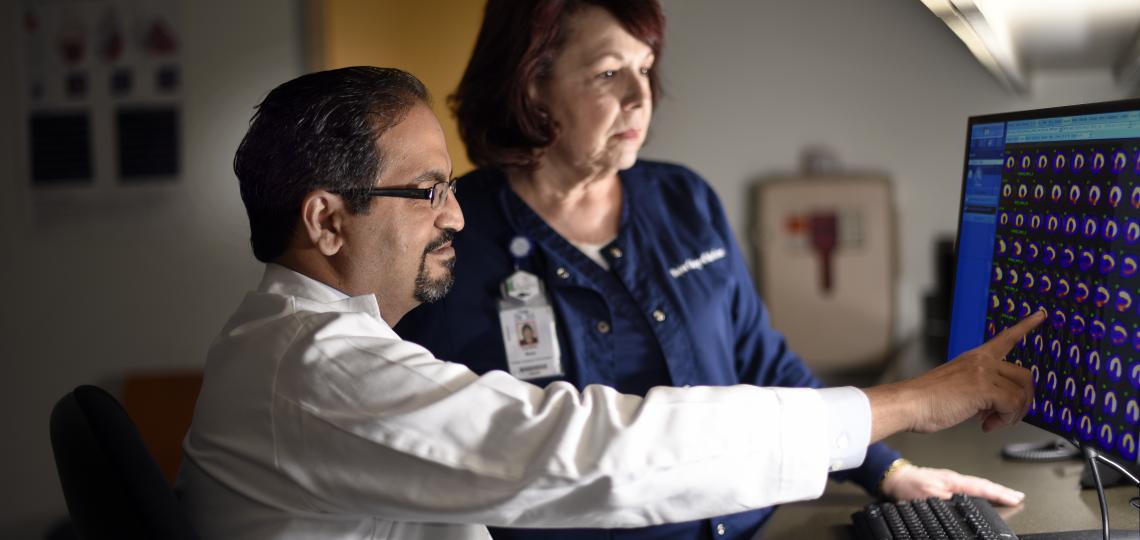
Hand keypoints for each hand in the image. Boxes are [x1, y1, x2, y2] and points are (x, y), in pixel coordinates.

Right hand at [865, 310, 1043, 440]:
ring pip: (1021, 393)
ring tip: (994, 421)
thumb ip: (980, 391)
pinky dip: (1004, 420)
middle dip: (1023, 400)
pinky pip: (1012, 405)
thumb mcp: (957, 387)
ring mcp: (983, 373)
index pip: (1005, 338)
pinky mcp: (983, 388)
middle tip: (1008, 415)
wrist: (909, 403)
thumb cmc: (926, 400)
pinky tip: (987, 424)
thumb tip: (996, 408)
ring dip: (1013, 414)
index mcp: (975, 358)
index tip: (1041, 315)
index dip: (1026, 326)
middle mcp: (981, 361)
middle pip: (1025, 375)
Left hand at [880, 463, 1024, 506]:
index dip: (1000, 493)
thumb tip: (962, 505)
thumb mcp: (927, 495)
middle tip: (1019, 497)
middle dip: (1003, 492)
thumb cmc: (907, 486)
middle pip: (984, 486)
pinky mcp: (945, 487)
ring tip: (1007, 497)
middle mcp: (954, 480)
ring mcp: (950, 483)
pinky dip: (981, 492)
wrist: (893, 479)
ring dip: (993, 492)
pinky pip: (969, 489)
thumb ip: (946, 500)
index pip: (982, 487)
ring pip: (977, 487)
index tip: (1016, 498)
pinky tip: (983, 496)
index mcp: (954, 481)